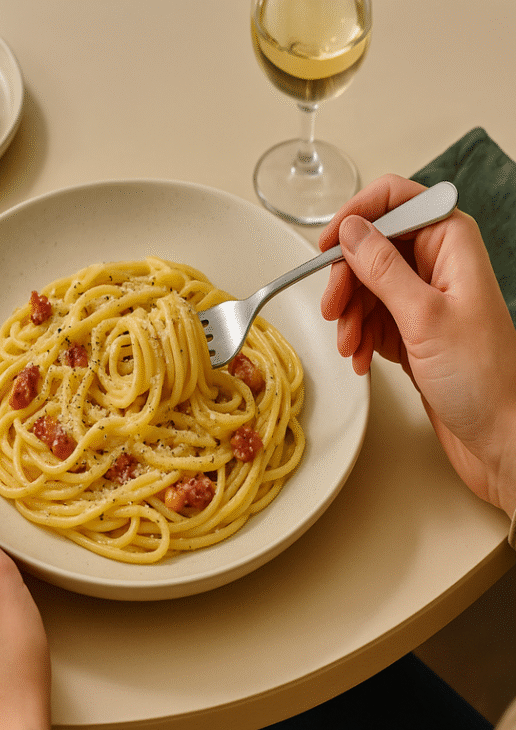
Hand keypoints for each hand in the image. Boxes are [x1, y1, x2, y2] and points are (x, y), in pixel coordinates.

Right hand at [320, 174, 515, 517]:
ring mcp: (422, 296)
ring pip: (365, 285)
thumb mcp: (425, 317)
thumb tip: (351, 231)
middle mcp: (436, 263)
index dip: (356, 217)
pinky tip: (362, 358)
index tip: (327, 246)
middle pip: (371, 246)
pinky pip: (370, 317)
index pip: (395, 200)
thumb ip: (383, 269)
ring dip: (350, 315)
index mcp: (451, 243)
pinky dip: (359, 336)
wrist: (497, 435)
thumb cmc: (483, 378)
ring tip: (351, 345)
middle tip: (332, 309)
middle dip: (347, 279)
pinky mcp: (411, 327)